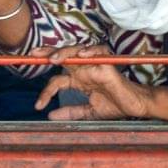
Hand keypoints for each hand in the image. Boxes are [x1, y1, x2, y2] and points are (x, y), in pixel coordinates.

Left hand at [33, 45, 153, 120]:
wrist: (135, 106)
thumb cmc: (115, 105)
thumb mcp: (89, 112)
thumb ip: (71, 112)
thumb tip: (50, 116)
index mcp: (78, 80)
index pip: (57, 80)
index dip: (46, 92)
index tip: (38, 106)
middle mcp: (84, 70)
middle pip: (63, 57)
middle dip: (47, 53)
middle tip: (32, 54)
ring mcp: (95, 65)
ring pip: (77, 51)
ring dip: (64, 52)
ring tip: (53, 59)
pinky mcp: (108, 64)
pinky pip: (99, 51)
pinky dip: (91, 51)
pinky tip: (82, 54)